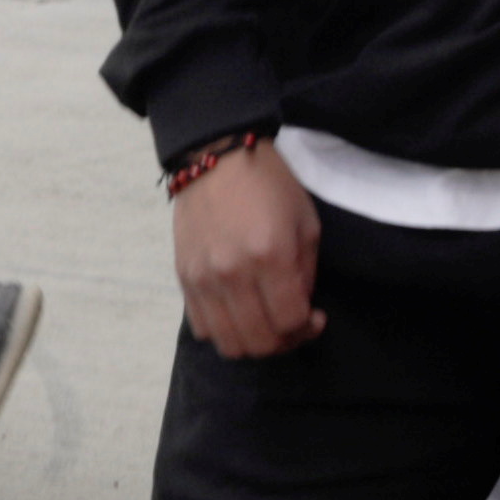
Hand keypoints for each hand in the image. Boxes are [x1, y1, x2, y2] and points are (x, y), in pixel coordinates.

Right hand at [172, 142, 326, 356]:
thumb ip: (305, 272)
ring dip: (253, 343)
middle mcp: (233, 273)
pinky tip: (238, 312)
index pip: (289, 323)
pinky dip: (224, 331)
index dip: (308, 329)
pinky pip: (202, 327)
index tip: (315, 316)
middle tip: (292, 324)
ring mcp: (204, 278)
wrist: (215, 156)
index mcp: (270, 256)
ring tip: (264, 323)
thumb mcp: (305, 223)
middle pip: (260, 342)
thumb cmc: (270, 185)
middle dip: (284, 342)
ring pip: (229, 343)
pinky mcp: (184, 277)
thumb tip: (300, 308)